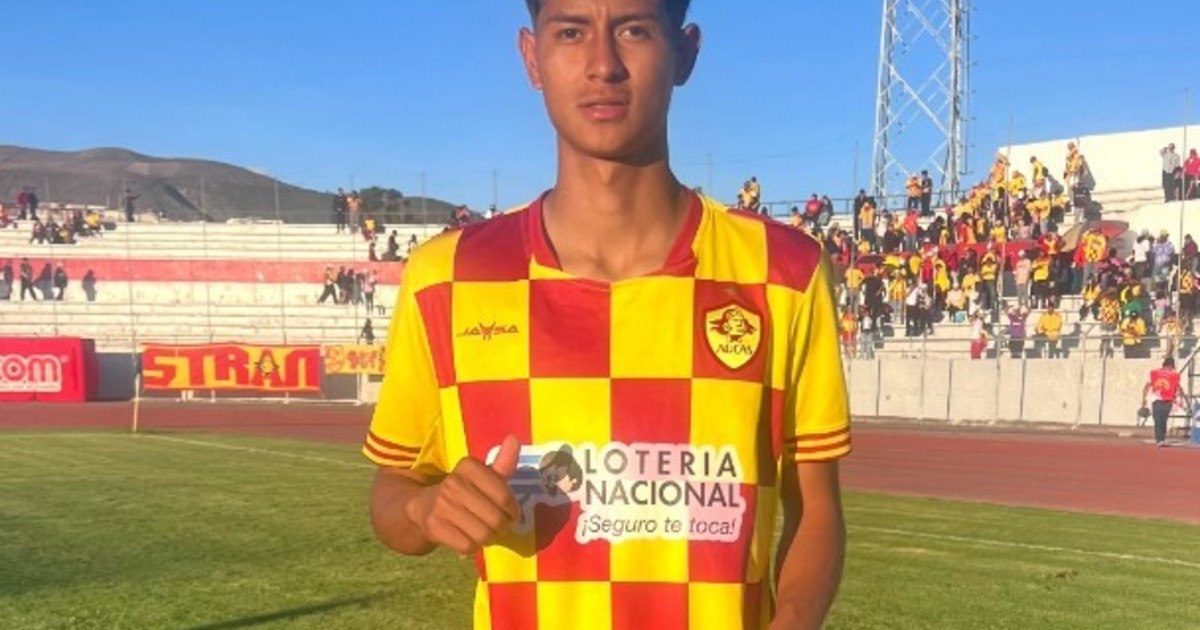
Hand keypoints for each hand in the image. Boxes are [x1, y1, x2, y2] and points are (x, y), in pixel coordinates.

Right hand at [407, 436, 521, 554]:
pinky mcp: (434, 526)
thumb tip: (514, 439)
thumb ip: (503, 463)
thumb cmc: (464, 492)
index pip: (504, 496)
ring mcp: (442, 505)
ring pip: (483, 535)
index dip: (513, 510)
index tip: (511, 514)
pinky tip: (469, 538)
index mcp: (468, 466)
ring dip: (489, 538)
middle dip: (502, 527)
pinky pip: (467, 546)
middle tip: (498, 527)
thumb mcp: (484, 476)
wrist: (423, 507)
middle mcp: (454, 482)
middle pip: (496, 519)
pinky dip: (472, 547)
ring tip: (485, 532)